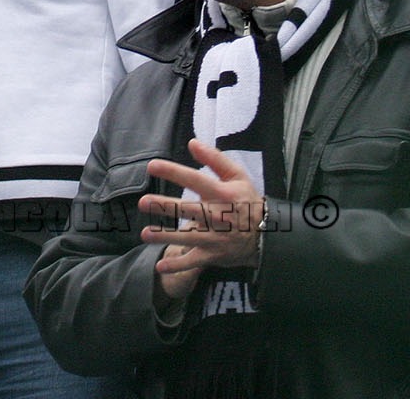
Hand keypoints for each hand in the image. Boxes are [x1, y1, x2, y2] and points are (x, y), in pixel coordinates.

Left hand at [139, 139, 266, 301]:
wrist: (266, 235)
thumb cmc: (246, 201)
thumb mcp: (237, 176)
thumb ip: (214, 159)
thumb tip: (192, 143)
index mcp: (221, 193)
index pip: (194, 179)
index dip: (173, 171)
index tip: (152, 166)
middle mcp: (216, 215)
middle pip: (187, 210)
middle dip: (165, 206)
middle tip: (143, 202)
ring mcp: (214, 238)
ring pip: (186, 237)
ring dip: (164, 236)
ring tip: (145, 233)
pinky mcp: (213, 255)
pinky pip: (193, 262)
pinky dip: (177, 266)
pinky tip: (159, 266)